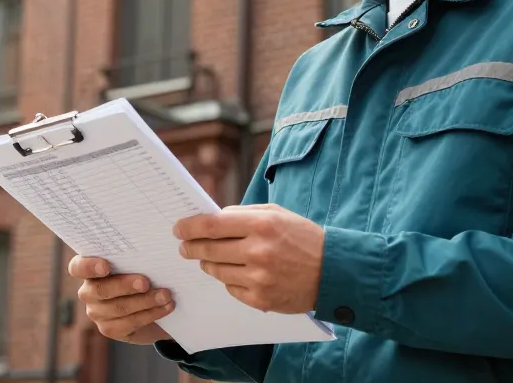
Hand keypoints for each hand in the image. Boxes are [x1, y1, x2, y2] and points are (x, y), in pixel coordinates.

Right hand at [69, 255, 174, 344]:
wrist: (150, 304)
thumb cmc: (140, 273)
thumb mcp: (136, 263)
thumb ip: (135, 257)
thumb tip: (154, 248)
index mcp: (90, 270)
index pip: (77, 267)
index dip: (88, 266)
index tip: (106, 266)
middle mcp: (88, 291)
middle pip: (100, 289)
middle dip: (125, 285)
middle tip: (145, 282)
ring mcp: (97, 312)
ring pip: (119, 308)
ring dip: (146, 301)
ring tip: (165, 295)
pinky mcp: (110, 329)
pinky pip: (130, 322)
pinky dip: (151, 313)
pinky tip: (166, 307)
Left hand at [174, 203, 324, 313]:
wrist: (333, 272)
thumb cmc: (303, 238)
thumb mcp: (277, 214)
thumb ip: (243, 213)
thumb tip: (213, 218)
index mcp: (261, 225)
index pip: (212, 225)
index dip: (190, 227)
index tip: (179, 229)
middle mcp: (258, 251)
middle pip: (208, 249)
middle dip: (190, 247)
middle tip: (184, 246)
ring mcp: (258, 278)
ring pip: (216, 270)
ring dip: (208, 263)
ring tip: (209, 258)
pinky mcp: (260, 299)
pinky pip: (230, 288)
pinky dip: (228, 280)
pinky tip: (236, 273)